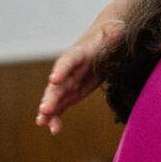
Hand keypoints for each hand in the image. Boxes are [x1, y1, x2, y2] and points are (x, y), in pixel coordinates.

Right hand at [35, 18, 123, 133]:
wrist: (107, 38)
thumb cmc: (112, 33)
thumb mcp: (116, 32)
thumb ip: (115, 35)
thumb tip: (117, 32)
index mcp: (80, 52)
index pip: (69, 60)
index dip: (62, 69)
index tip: (54, 79)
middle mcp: (70, 68)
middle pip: (59, 83)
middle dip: (51, 97)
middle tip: (45, 110)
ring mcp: (70, 81)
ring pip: (56, 96)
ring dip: (49, 110)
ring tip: (42, 122)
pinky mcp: (73, 91)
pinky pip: (62, 105)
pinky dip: (57, 116)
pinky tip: (53, 129)